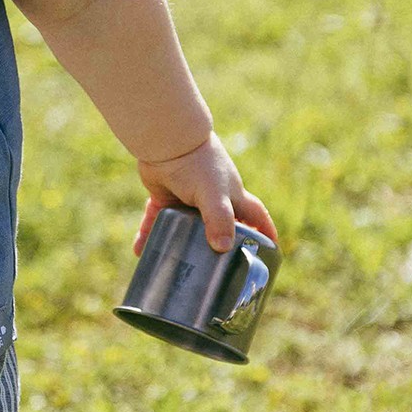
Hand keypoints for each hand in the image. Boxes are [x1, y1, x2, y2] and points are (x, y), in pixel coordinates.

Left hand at [135, 133, 276, 257]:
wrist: (166, 141)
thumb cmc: (198, 163)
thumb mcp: (214, 193)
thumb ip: (219, 219)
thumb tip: (222, 248)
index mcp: (232, 195)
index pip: (256, 216)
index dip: (265, 231)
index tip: (271, 251)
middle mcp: (211, 198)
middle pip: (220, 226)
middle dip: (220, 245)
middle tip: (216, 270)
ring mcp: (186, 198)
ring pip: (185, 228)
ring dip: (180, 245)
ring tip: (174, 267)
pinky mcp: (164, 197)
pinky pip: (156, 221)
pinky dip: (150, 235)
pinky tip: (141, 251)